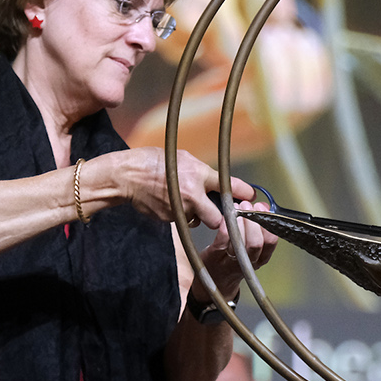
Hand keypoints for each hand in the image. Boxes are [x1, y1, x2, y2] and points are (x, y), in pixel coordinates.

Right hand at [106, 147, 252, 228]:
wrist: (128, 175)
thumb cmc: (158, 163)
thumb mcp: (186, 159)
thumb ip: (204, 173)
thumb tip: (220, 183)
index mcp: (200, 175)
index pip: (230, 186)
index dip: (244, 193)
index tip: (251, 197)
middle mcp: (193, 194)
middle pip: (218, 218)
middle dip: (219, 217)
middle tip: (217, 212)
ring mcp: (181, 209)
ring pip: (199, 221)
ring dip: (197, 216)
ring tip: (184, 201)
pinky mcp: (170, 219)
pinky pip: (183, 221)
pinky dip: (180, 215)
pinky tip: (170, 203)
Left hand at [195, 199, 278, 303]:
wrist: (214, 280)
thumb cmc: (234, 258)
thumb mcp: (252, 247)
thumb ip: (259, 227)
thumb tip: (265, 207)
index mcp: (261, 258)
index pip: (270, 241)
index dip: (267, 223)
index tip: (262, 208)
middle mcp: (248, 262)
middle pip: (256, 243)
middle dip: (253, 220)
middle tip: (247, 206)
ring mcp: (231, 261)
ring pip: (240, 241)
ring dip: (239, 221)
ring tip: (236, 208)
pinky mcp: (215, 257)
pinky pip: (222, 241)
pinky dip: (225, 227)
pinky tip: (225, 218)